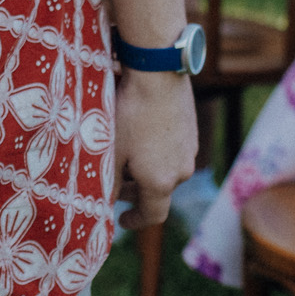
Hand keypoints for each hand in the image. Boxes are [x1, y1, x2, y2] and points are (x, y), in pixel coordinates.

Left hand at [113, 68, 198, 229]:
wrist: (158, 74)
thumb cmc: (129, 114)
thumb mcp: (112, 150)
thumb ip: (109, 181)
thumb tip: (103, 201)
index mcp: (161, 182)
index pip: (153, 215)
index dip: (136, 221)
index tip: (121, 220)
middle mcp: (181, 171)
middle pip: (158, 191)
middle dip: (135, 191)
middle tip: (115, 183)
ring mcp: (190, 150)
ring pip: (165, 169)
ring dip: (145, 170)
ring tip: (124, 154)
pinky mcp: (191, 131)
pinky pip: (172, 150)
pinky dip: (156, 152)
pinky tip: (140, 133)